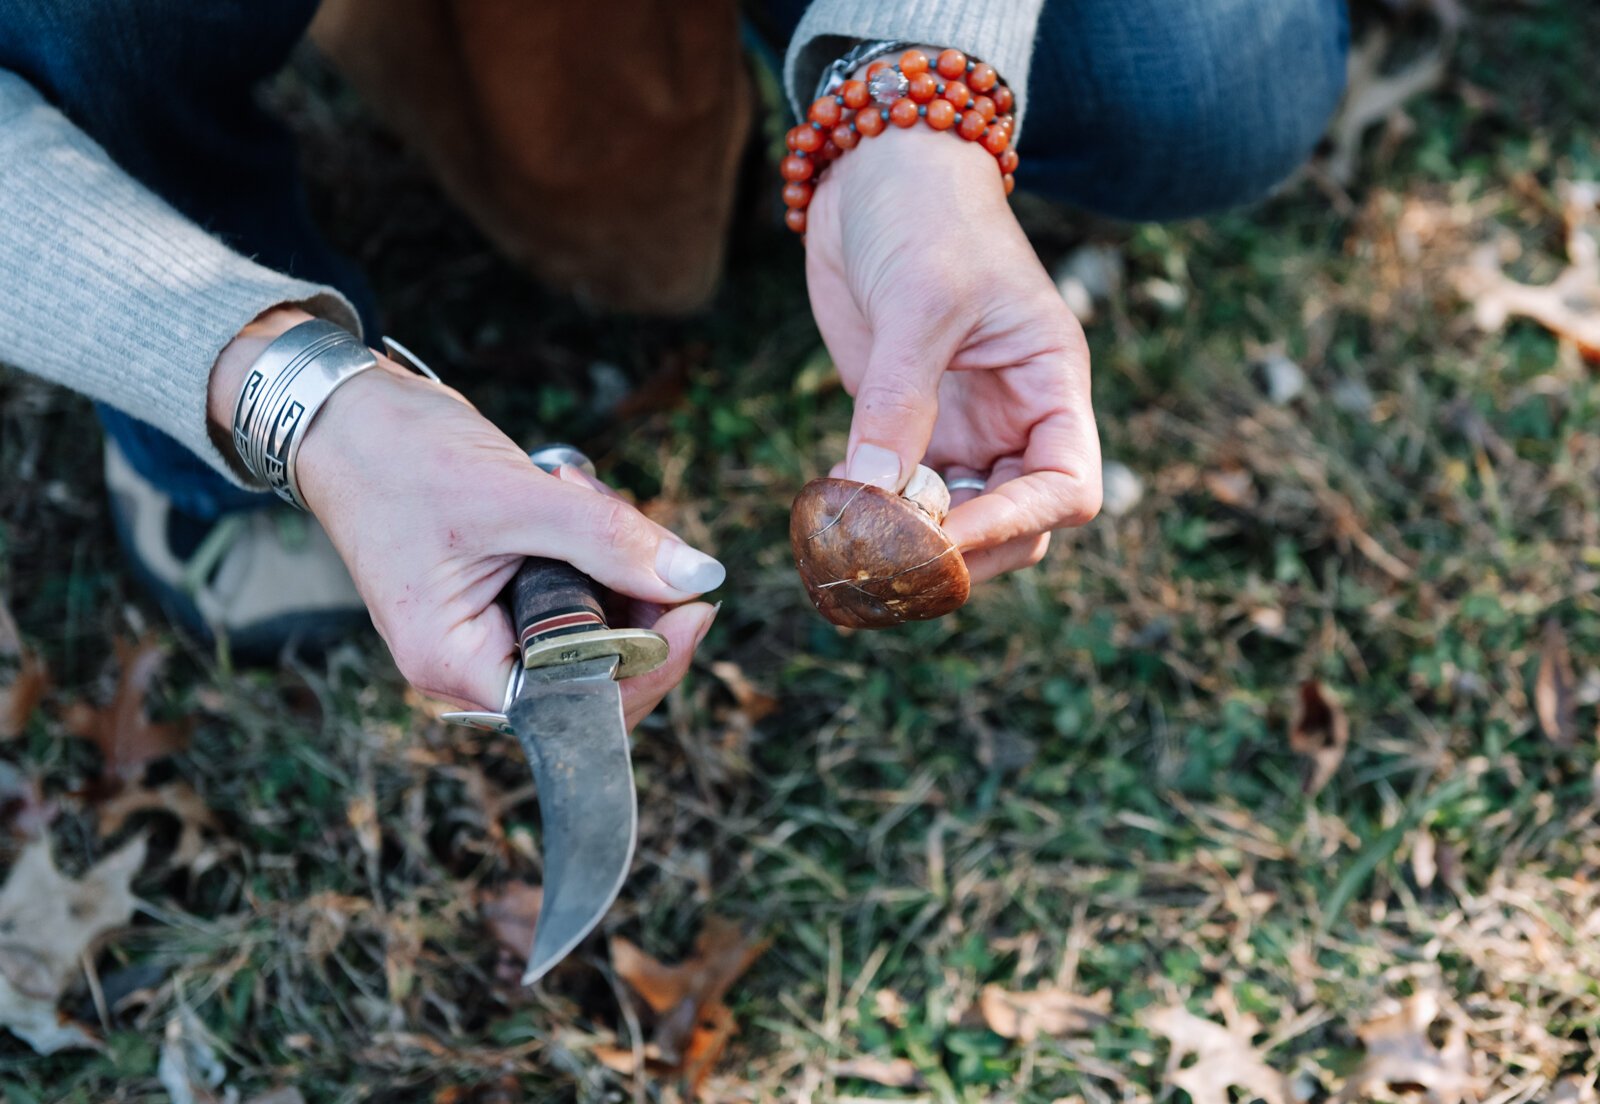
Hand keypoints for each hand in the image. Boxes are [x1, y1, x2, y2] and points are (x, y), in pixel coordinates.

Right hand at [209, 309, 722, 725]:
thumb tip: (697, 577)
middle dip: (632, 601)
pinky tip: (572, 495)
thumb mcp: (511, 495)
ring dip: (613, 564)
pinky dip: (593, 548)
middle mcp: (472, 663)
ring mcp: (489, 630)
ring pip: (594, 627)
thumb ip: (608, 537)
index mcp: (457, 663)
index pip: (578, 704)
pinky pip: (577, 592)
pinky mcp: (505, 595)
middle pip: (596, 672)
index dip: (648, 664)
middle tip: (631, 525)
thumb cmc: (395, 458)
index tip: (695, 608)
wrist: (341, 416)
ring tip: (578, 492)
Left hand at [804, 124, 1101, 581]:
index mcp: (1051, 385)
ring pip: (955, 523)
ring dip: (911, 547)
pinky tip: (835, 513)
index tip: (946, 537)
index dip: (1015, 524)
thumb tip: (875, 491)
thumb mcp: (920, 302)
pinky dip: (873, 517)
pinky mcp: (905, 426)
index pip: (1067, 487)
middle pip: (1014, 526)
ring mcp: (960, 427)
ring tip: (854, 550)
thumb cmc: (925, 214)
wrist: (874, 171)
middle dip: (960, 552)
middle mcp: (1015, 419)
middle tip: (888, 564)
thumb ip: (901, 399)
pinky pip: (900, 495)